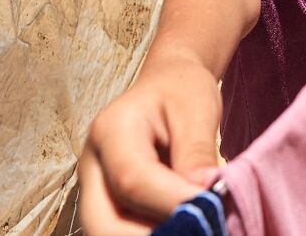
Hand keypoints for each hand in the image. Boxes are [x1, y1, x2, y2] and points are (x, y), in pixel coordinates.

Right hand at [78, 57, 221, 234]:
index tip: (213, 208)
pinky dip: (154, 233)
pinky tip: (185, 225)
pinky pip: (123, 231)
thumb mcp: (198, 109)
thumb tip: (207, 196)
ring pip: (109, 234)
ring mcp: (95, 189)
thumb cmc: (182, 92)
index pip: (133, 181)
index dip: (172, 203)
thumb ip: (198, 152)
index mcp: (111, 131)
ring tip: (197, 224)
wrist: (167, 85)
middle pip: (104, 223)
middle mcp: (92, 166)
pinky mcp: (109, 205)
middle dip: (152, 235)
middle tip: (202, 226)